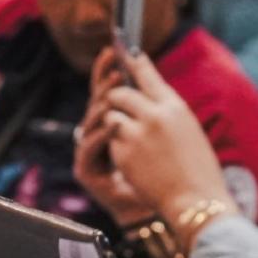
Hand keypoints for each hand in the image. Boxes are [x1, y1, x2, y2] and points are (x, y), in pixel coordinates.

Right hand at [75, 50, 153, 222]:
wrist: (171, 206)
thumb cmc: (168, 167)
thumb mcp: (162, 127)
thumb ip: (150, 99)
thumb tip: (146, 62)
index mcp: (116, 121)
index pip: (107, 90)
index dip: (108, 70)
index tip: (114, 50)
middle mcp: (99, 134)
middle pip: (96, 102)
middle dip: (104, 83)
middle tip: (115, 69)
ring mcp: (90, 152)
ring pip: (90, 123)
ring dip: (101, 106)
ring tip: (113, 93)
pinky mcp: (87, 171)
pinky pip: (90, 149)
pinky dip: (101, 136)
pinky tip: (112, 125)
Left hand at [90, 48, 233, 219]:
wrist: (196, 201)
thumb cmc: (199, 168)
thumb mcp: (188, 129)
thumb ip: (167, 111)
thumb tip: (145, 98)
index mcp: (175, 107)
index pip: (148, 75)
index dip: (133, 62)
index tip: (123, 51)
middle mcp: (155, 115)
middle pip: (120, 93)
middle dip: (116, 100)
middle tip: (120, 109)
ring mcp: (138, 134)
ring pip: (111, 115)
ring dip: (115, 124)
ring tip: (131, 140)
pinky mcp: (124, 153)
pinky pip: (111, 140)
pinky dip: (117, 146)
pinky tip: (134, 160)